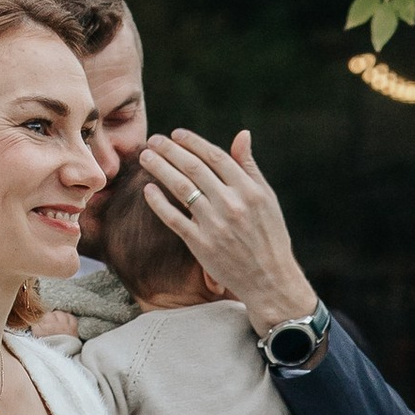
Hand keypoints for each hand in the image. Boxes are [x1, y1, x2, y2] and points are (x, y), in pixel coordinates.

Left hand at [138, 125, 313, 332]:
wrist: (270, 280)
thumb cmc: (269, 236)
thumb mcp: (267, 199)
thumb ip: (250, 167)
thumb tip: (242, 134)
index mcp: (250, 190)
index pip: (216, 157)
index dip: (193, 143)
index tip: (176, 134)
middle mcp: (232, 205)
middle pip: (194, 169)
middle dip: (170, 151)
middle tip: (153, 140)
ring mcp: (215, 225)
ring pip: (181, 189)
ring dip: (160, 169)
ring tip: (145, 157)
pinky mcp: (201, 245)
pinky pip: (174, 219)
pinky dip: (159, 203)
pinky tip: (148, 189)